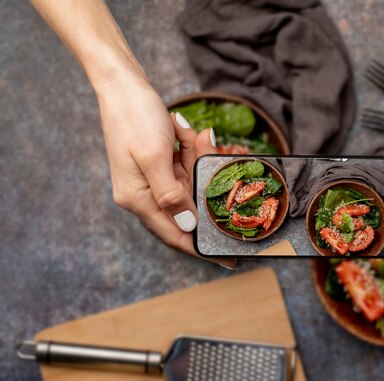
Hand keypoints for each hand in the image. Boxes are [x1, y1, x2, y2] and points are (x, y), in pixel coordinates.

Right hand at [96, 78, 234, 266]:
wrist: (122, 83)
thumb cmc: (135, 118)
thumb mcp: (155, 157)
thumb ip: (171, 195)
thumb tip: (187, 225)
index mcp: (137, 198)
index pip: (174, 234)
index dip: (201, 247)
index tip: (228, 259)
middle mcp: (142, 194)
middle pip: (186, 206)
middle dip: (204, 189)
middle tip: (219, 172)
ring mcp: (150, 179)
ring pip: (189, 183)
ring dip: (197, 161)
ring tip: (192, 136)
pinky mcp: (157, 164)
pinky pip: (184, 166)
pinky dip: (191, 151)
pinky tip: (185, 132)